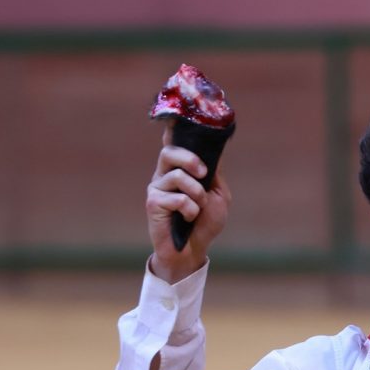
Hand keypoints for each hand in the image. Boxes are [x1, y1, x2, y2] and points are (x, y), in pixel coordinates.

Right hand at [146, 123, 230, 282]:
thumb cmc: (205, 222)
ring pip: (177, 176)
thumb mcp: (217, 194)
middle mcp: (165, 175)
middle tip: (203, 172)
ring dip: (197, 192)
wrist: (194, 249)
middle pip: (169, 151)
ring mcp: (157, 188)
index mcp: (180, 169)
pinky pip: (176, 198)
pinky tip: (189, 218)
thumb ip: (214, 173)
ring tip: (199, 207)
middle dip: (190, 158)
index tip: (178, 120)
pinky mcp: (153, 204)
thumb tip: (214, 149)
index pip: (173, 144)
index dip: (174, 130)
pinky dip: (190, 209)